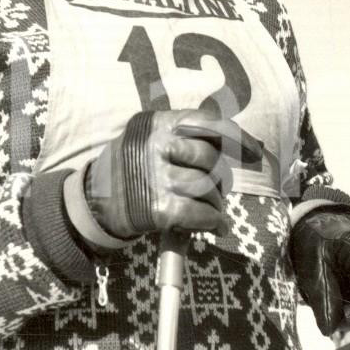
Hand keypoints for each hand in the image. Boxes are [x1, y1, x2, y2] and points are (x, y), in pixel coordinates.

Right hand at [85, 109, 262, 240]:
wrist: (92, 204)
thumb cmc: (130, 170)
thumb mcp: (150, 140)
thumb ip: (188, 138)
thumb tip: (244, 146)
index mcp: (158, 123)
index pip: (207, 122)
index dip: (237, 138)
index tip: (257, 153)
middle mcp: (158, 146)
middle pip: (210, 159)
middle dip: (217, 179)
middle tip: (210, 191)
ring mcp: (158, 177)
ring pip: (208, 189)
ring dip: (212, 204)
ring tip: (202, 210)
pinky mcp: (159, 208)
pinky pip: (202, 214)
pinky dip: (211, 222)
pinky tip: (212, 226)